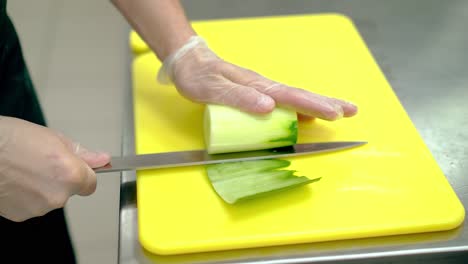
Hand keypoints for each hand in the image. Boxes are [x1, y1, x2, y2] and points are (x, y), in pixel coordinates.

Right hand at [0, 117, 109, 221]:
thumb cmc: (10, 140)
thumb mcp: (54, 138)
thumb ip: (82, 153)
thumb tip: (102, 159)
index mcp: (70, 175)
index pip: (91, 184)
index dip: (84, 174)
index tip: (77, 168)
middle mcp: (58, 196)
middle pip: (69, 191)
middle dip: (61, 179)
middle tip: (42, 162)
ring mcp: (39, 208)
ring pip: (50, 198)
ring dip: (42, 187)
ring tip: (23, 169)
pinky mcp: (21, 216)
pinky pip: (32, 205)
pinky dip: (26, 195)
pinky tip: (14, 180)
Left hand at [157, 36, 356, 120]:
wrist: (189, 63)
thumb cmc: (199, 77)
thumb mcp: (214, 90)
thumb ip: (239, 99)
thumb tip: (269, 108)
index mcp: (257, 86)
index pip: (292, 97)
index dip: (315, 106)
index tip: (335, 113)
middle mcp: (263, 87)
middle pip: (300, 96)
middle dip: (326, 103)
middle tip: (351, 111)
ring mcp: (261, 90)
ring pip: (294, 99)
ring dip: (317, 105)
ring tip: (338, 113)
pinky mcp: (255, 94)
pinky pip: (282, 103)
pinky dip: (298, 109)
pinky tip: (304, 117)